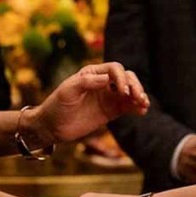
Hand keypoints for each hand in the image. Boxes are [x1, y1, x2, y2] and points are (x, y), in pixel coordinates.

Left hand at [30, 62, 149, 143]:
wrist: (52, 127)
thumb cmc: (57, 105)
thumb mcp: (68, 91)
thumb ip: (86, 82)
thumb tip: (107, 78)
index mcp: (93, 73)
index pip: (114, 69)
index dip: (121, 78)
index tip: (122, 91)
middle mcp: (104, 82)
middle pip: (126, 78)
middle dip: (134, 85)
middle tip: (138, 98)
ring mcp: (108, 96)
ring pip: (130, 91)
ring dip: (139, 95)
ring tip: (144, 104)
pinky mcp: (111, 111)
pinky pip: (128, 106)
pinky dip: (136, 107)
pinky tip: (142, 111)